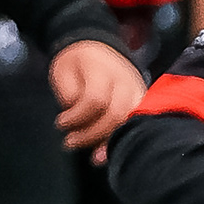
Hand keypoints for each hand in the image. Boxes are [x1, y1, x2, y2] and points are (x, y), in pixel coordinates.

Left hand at [47, 38, 143, 152]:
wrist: (98, 46)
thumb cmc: (77, 62)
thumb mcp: (64, 72)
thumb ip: (71, 97)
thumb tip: (79, 123)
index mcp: (102, 69)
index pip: (95, 99)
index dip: (76, 117)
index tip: (60, 123)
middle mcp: (125, 80)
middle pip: (116, 114)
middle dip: (92, 134)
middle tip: (70, 142)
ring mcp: (137, 91)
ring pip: (129, 122)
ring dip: (109, 141)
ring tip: (93, 156)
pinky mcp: (142, 100)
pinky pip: (136, 124)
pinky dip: (122, 140)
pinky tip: (108, 152)